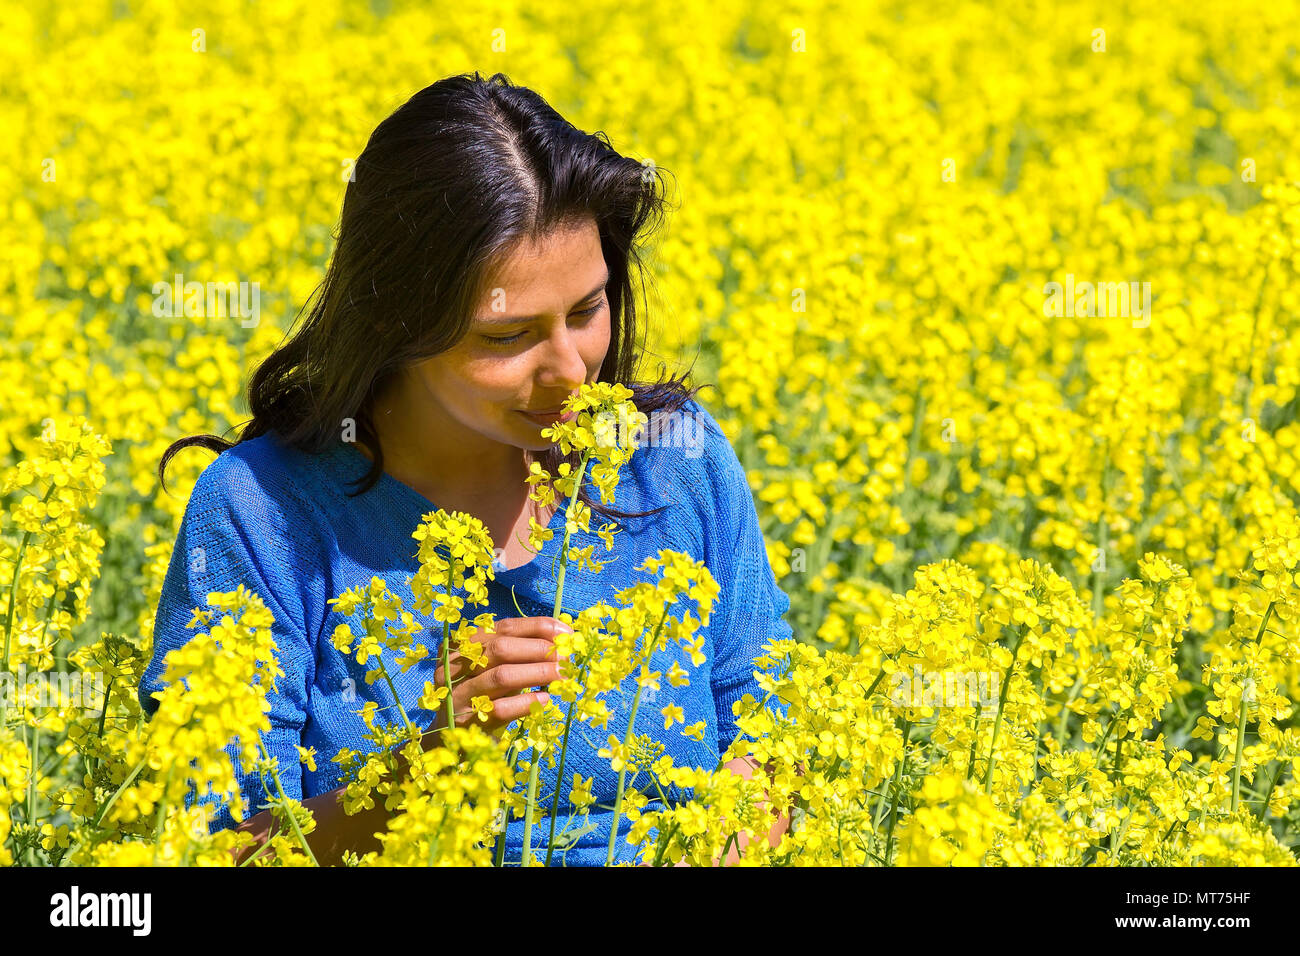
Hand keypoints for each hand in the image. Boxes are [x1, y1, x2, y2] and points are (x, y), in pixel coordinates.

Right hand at [425, 616, 568, 739]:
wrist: (455, 737)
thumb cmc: (486, 696)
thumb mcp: (498, 668)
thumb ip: (521, 652)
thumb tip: (564, 639)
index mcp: (464, 644)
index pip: (505, 627)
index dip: (539, 627)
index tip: (566, 633)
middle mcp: (457, 666)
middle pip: (501, 648)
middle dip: (540, 649)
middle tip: (567, 658)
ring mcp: (459, 695)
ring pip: (502, 676)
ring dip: (538, 673)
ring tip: (563, 676)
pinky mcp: (467, 722)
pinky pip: (501, 709)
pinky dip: (527, 702)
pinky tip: (545, 699)